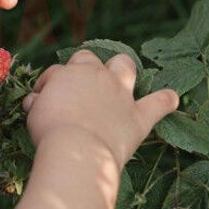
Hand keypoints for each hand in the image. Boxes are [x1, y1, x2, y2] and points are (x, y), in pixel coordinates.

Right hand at [22, 50, 178, 167]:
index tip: (42, 98)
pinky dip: (166, 100)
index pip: (58, 70)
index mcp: (72, 72)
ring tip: (119, 77)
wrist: (76, 149)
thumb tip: (35, 101)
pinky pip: (158, 103)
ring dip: (122, 70)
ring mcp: (121, 94)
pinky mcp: (138, 117)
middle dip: (85, 68)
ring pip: (125, 67)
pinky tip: (172, 98)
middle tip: (77, 88)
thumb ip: (39, 102)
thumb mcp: (35, 111)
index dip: (49, 83)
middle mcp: (98, 76)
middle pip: (93, 59)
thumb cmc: (50, 129)